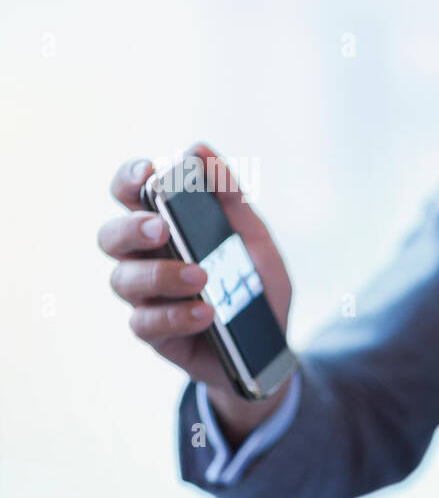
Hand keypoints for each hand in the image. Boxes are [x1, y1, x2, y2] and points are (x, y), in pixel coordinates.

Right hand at [98, 142, 293, 440]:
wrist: (268, 345)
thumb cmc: (252, 283)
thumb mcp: (253, 237)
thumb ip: (230, 198)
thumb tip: (202, 152)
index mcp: (164, 225)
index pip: (129, 193)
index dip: (130, 179)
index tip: (149, 172)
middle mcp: (144, 258)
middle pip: (111, 236)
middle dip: (132, 229)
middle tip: (162, 228)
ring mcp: (146, 296)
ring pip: (123, 280)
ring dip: (162, 275)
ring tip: (202, 276)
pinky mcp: (154, 333)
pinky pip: (146, 323)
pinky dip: (177, 315)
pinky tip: (206, 313)